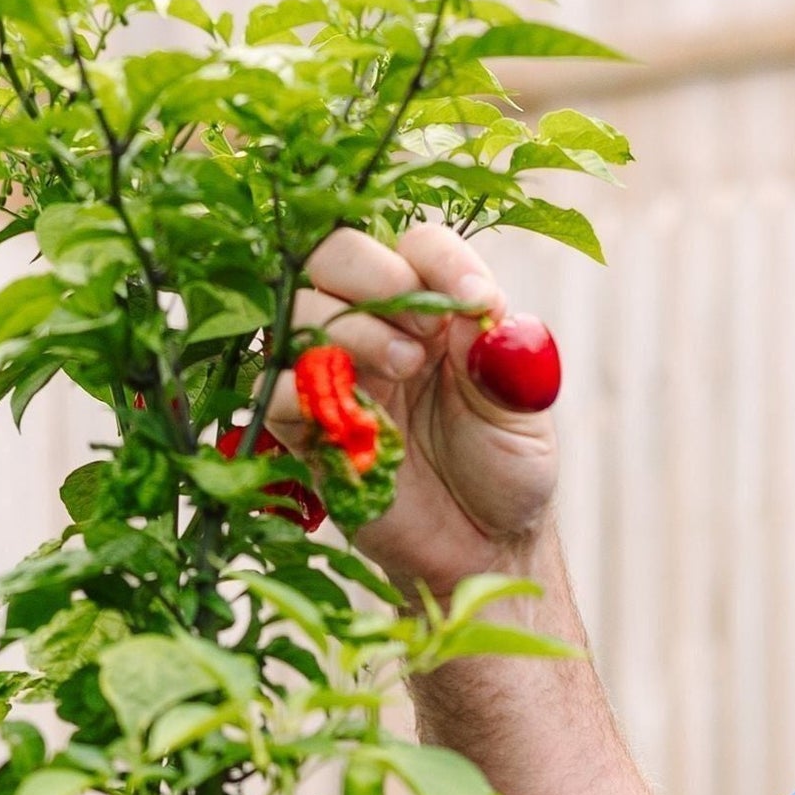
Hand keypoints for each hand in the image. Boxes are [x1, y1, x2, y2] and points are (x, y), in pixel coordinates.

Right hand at [267, 223, 557, 592]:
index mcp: (433, 309)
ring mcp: (334, 374)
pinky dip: (301, 390)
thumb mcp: (522, 414)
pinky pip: (271, 390)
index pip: (417, 246)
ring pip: (297, 310)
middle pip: (334, 255)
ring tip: (405, 369)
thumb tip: (478, 304)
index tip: (475, 300)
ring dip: (347, 326)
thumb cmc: (505, 473)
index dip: (440, 261)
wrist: (481, 549)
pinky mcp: (305, 428)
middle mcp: (376, 327)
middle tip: (421, 335)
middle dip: (372, 276)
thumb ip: (501, 358)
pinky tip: (354, 417)